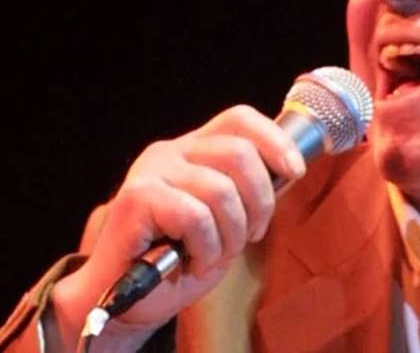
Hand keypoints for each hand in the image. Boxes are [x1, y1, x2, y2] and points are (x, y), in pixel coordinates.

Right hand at [44, 105, 305, 351]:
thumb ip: (251, 189)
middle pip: (239, 153)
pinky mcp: (135, 197)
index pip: (239, 119)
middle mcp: (170, 151)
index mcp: (194, 149)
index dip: (274, 140)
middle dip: (259, 203)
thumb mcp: (228, 219)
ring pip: (221, 190)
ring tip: (215, 256)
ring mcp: (150, 171)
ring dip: (231, 235)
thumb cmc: (178, 259)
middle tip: (249, 237)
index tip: (295, 172)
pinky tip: (191, 261)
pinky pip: (195, 216)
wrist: (124, 299)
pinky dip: (205, 248)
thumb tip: (291, 168)